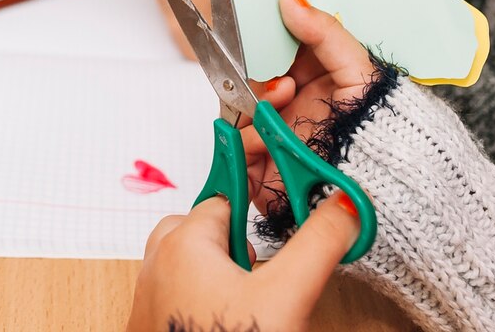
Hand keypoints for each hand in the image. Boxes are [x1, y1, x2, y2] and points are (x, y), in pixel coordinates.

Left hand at [127, 193, 362, 331]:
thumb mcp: (286, 295)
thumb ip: (317, 244)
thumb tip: (344, 207)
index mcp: (183, 242)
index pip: (229, 195)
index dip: (262, 193)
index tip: (281, 177)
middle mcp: (158, 263)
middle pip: (211, 229)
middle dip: (244, 243)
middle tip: (269, 273)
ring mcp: (151, 297)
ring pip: (199, 264)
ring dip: (229, 274)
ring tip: (255, 305)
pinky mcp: (152, 325)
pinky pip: (184, 293)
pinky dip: (210, 296)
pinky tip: (235, 319)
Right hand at [244, 0, 377, 215]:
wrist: (383, 186)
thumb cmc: (380, 128)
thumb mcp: (358, 69)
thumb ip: (323, 30)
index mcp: (307, 79)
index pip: (270, 52)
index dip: (261, 43)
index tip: (260, 35)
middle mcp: (286, 107)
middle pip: (246, 83)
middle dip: (257, 78)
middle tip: (284, 83)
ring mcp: (270, 139)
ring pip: (236, 114)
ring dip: (255, 109)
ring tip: (282, 110)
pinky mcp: (259, 171)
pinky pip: (236, 149)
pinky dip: (247, 142)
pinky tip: (270, 141)